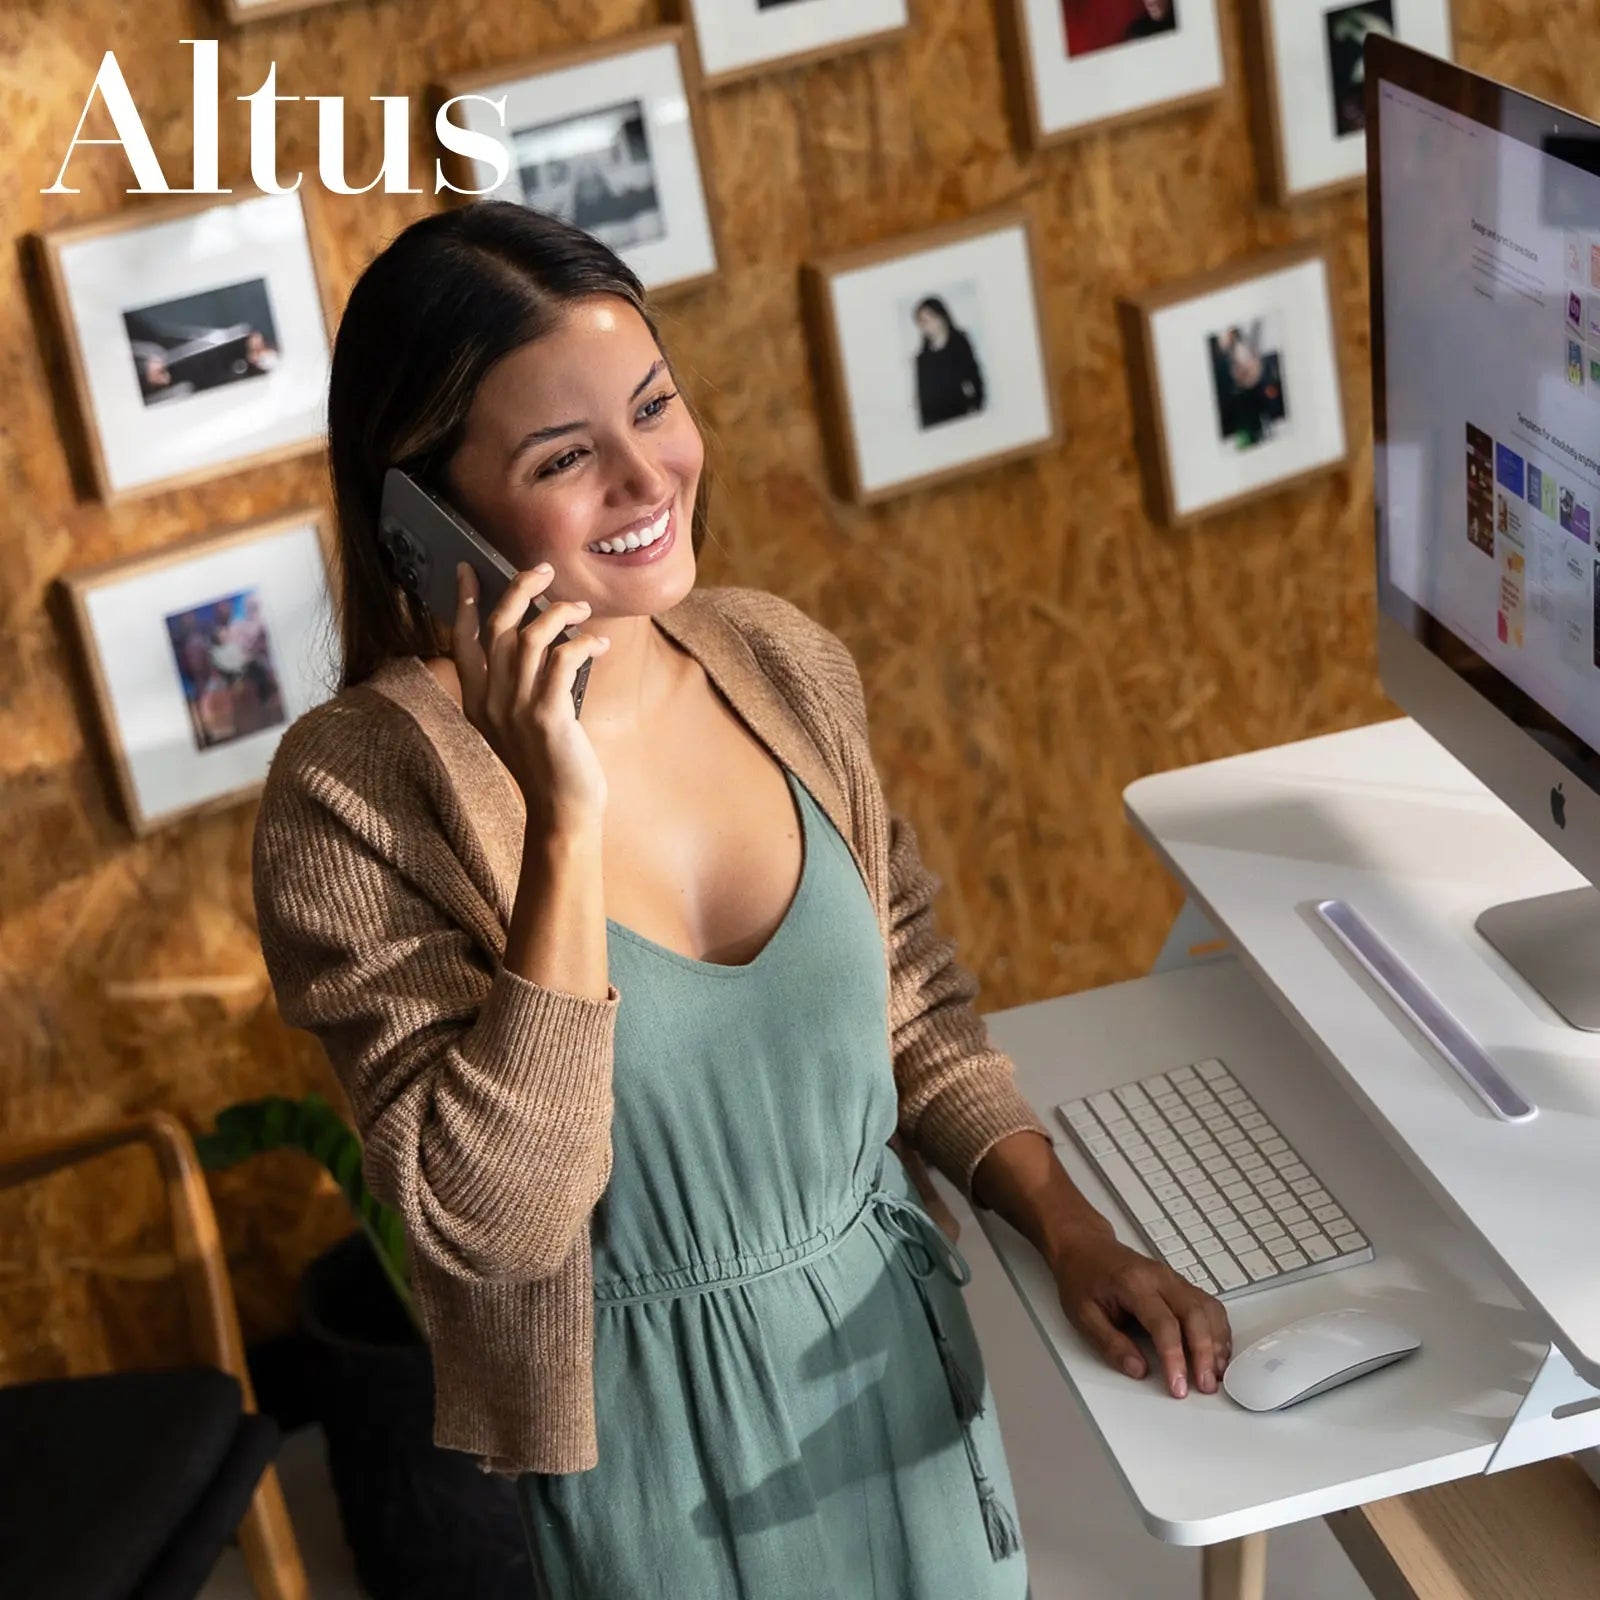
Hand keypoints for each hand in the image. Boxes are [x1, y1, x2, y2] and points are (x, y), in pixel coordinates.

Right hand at [451, 562, 611, 836]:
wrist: (561, 811)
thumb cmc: (548, 764)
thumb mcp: (519, 723)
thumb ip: (516, 686)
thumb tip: (534, 639)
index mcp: (476, 701)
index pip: (461, 639)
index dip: (465, 601)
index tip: (470, 569)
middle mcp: (490, 700)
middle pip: (497, 626)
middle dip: (519, 589)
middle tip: (543, 571)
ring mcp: (516, 707)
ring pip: (530, 635)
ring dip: (560, 612)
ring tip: (582, 608)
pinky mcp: (547, 715)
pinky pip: (563, 658)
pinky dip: (584, 642)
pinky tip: (600, 643)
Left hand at [1048, 1224, 1231, 1396]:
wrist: (1085, 1247)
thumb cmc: (1082, 1278)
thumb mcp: (1082, 1314)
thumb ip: (1110, 1344)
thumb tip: (1138, 1370)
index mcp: (1133, 1283)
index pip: (1164, 1324)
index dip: (1174, 1358)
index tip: (1178, 1386)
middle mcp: (1159, 1277)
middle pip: (1194, 1315)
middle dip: (1204, 1354)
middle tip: (1205, 1385)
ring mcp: (1173, 1278)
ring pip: (1207, 1309)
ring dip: (1216, 1343)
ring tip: (1215, 1374)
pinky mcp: (1180, 1283)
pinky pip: (1208, 1304)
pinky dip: (1218, 1329)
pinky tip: (1216, 1351)